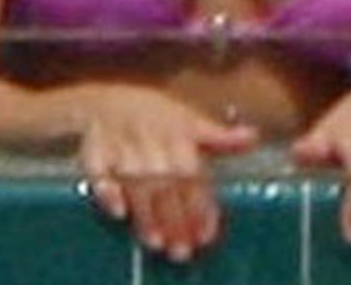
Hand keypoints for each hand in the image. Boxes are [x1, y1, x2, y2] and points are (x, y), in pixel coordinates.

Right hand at [80, 85, 258, 260]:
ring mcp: (122, 150)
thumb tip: (254, 137)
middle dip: (174, 219)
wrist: (109, 99)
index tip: (204, 236)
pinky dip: (108, 192)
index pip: (192, 176)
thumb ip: (221, 137)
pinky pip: (100, 175)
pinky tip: (118, 211)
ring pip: (135, 185)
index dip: (199, 207)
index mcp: (178, 137)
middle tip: (182, 251)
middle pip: (165, 186)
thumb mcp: (191, 121)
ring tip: (157, 242)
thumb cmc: (158, 117)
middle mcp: (152, 144)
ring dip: (146, 214)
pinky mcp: (96, 154)